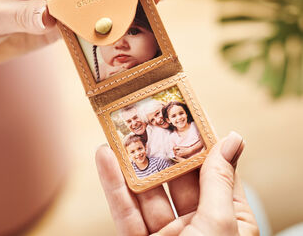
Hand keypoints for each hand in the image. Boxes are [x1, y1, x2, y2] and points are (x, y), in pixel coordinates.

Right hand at [96, 132, 258, 235]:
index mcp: (227, 220)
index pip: (213, 171)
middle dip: (159, 149)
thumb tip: (233, 138)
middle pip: (175, 178)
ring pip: (145, 192)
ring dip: (130, 162)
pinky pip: (124, 212)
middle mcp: (197, 225)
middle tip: (145, 117)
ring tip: (119, 130)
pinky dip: (113, 185)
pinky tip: (104, 157)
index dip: (199, 142)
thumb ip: (220, 180)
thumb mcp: (221, 225)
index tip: (184, 114)